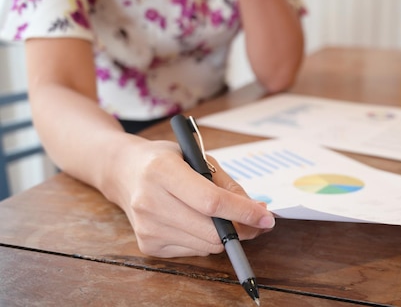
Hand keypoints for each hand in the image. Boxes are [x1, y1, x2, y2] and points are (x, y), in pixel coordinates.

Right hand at [103, 138, 274, 257]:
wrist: (124, 171)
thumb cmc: (167, 161)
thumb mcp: (198, 159)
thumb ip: (229, 186)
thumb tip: (259, 213)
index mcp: (161, 170)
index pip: (211, 201)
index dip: (243, 212)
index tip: (266, 217)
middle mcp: (149, 201)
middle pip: (210, 230)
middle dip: (242, 228)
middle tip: (256, 221)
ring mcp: (146, 227)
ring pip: (206, 245)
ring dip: (225, 235)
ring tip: (223, 217)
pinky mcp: (148, 245)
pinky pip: (194, 251)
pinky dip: (206, 240)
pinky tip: (196, 221)